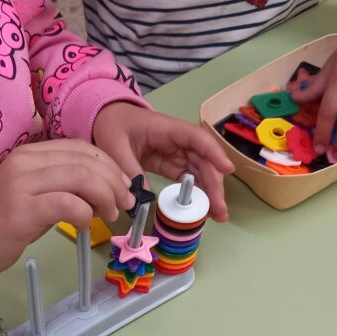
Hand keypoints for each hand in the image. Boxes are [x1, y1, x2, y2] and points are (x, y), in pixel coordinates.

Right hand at [0, 140, 132, 288]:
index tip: (125, 186)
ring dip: (105, 197)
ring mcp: (22, 183)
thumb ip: (65, 184)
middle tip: (124, 204)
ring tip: (109, 215)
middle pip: (86, 161)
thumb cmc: (3, 222)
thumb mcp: (36, 194)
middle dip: (114, 182)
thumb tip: (107, 189)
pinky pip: (67, 203)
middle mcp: (26, 161)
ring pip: (81, 177)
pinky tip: (84, 224)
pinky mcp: (21, 209)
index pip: (82, 148)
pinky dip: (84, 213)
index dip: (111, 165)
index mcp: (31, 153)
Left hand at [92, 102, 234, 220]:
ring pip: (201, 171)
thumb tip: (143, 197)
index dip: (214, 152)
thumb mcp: (115, 146)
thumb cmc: (115, 126)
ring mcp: (178, 153)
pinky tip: (202, 209)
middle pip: (204, 160)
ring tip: (217, 215)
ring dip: (210, 192)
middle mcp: (179, 140)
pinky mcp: (172, 164)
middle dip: (214, 184)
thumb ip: (129, 169)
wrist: (109, 120)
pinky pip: (190, 178)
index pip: (197, 138)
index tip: (227, 169)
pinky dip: (197, 193)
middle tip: (220, 210)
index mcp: (168, 129)